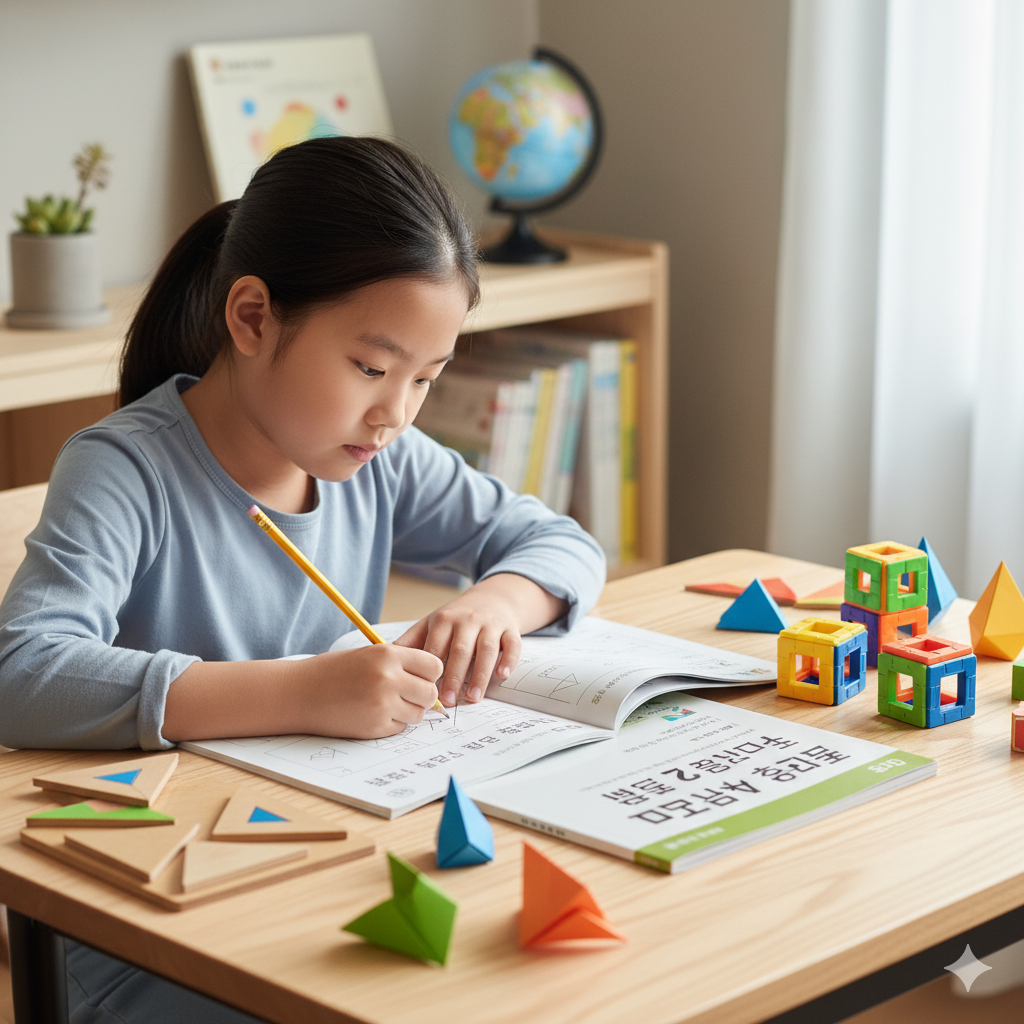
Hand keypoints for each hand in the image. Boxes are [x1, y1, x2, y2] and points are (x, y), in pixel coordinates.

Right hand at [298, 644, 441, 737]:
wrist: (300, 693)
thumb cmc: (335, 671)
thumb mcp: (370, 654)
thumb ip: (401, 663)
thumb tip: (435, 679)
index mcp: (388, 654)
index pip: (434, 666)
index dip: (429, 673)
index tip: (418, 676)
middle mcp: (388, 678)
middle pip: (430, 693)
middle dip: (422, 695)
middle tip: (406, 694)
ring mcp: (382, 704)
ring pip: (418, 713)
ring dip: (408, 711)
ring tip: (386, 703)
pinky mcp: (375, 726)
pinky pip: (400, 728)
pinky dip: (392, 723)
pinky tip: (372, 713)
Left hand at [393, 573, 567, 706]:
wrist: (491, 599)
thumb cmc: (456, 618)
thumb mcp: (431, 623)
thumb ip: (411, 642)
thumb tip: (384, 660)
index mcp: (444, 620)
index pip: (436, 647)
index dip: (431, 670)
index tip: (426, 691)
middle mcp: (468, 620)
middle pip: (461, 650)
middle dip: (454, 676)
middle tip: (448, 702)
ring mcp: (491, 624)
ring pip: (487, 650)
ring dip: (481, 675)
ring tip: (473, 698)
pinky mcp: (510, 630)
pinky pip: (512, 645)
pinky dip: (509, 660)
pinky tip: (503, 676)